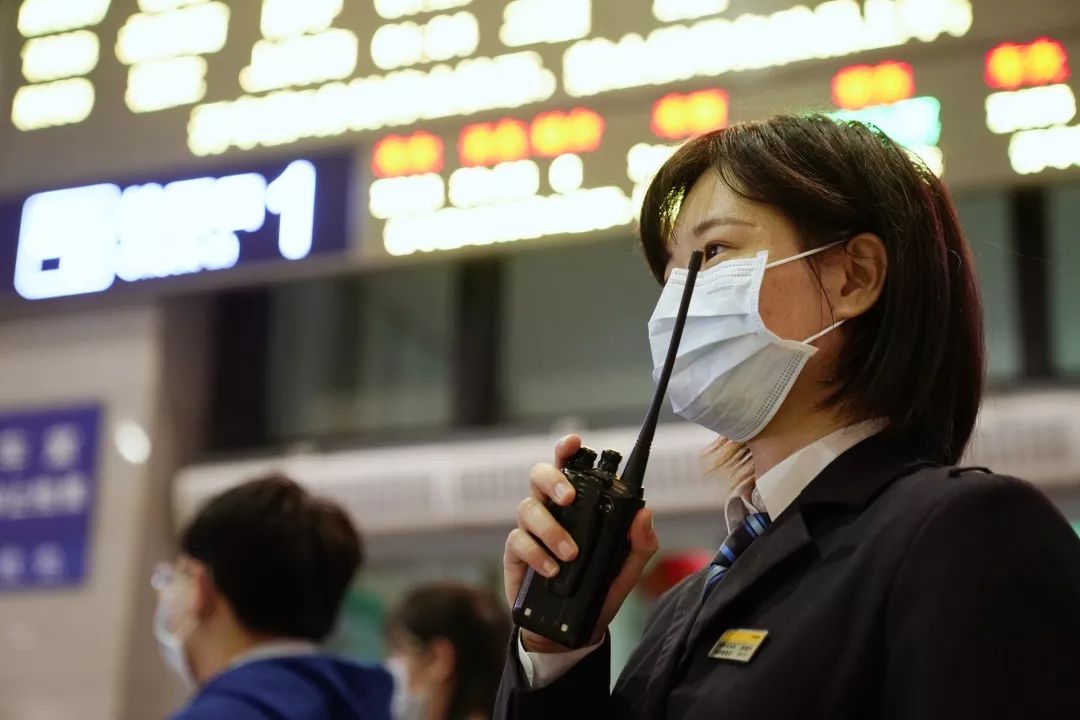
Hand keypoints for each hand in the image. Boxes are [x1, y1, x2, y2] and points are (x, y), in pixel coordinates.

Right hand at [502, 434, 659, 652]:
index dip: (566, 449)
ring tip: (570, 552)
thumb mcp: (627, 568)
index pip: (568, 467)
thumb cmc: (598, 589)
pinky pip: (518, 541)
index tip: (574, 442)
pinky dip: (536, 553)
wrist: (572, 632)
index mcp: (577, 505)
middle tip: (570, 497)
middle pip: (538, 475)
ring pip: (527, 508)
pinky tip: (553, 569)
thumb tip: (644, 513)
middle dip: (553, 479)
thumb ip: (640, 542)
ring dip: (550, 527)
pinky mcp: (516, 554)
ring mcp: (530, 531)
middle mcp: (551, 510)